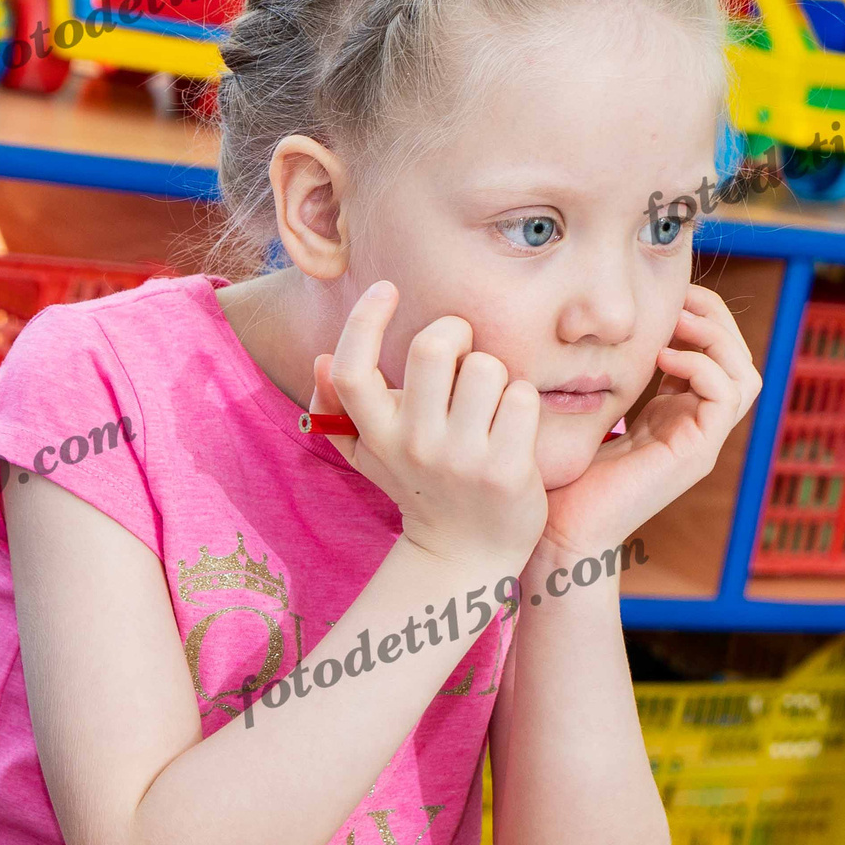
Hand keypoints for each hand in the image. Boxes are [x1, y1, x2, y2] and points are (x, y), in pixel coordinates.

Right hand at [312, 281, 546, 578]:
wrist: (466, 555)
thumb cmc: (419, 485)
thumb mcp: (370, 452)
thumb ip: (335, 409)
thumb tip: (320, 360)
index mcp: (377, 434)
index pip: (352, 371)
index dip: (364, 321)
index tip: (386, 289)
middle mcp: (414, 445)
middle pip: (434, 348)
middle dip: (456, 333)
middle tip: (463, 351)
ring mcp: (461, 459)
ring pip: (487, 368)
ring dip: (496, 374)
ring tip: (490, 401)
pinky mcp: (505, 470)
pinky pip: (522, 398)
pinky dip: (524, 402)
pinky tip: (514, 425)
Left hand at [536, 282, 759, 564]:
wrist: (558, 528)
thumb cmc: (560, 470)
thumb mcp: (582, 407)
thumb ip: (597, 373)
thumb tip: (585, 327)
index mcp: (672, 412)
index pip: (712, 353)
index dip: (699, 317)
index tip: (665, 295)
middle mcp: (693, 425)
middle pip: (738, 359)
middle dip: (715, 319)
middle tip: (679, 299)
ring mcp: (700, 441)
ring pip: (744, 375)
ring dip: (716, 339)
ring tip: (676, 323)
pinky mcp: (697, 454)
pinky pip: (726, 397)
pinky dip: (703, 367)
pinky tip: (663, 358)